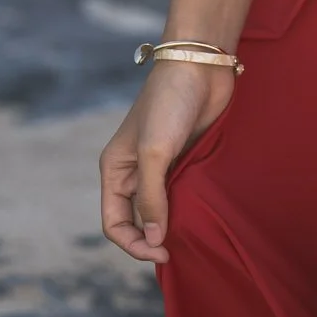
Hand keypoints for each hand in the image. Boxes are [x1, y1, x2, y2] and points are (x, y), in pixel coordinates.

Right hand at [99, 63, 235, 264]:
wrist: (201, 65)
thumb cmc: (170, 103)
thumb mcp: (154, 153)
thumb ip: (152, 198)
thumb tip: (153, 240)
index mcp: (115, 170)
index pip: (114, 223)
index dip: (133, 244)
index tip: (162, 252)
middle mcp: (134, 171)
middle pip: (136, 221)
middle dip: (152, 239)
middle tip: (178, 248)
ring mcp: (161, 165)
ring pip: (161, 209)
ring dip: (172, 224)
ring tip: (191, 234)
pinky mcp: (185, 158)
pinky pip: (182, 193)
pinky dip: (188, 207)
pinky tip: (201, 213)